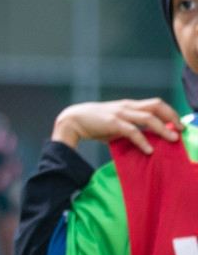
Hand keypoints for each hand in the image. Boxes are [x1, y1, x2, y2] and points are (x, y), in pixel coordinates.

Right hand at [51, 98, 180, 153]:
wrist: (72, 120)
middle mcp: (127, 106)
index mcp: (129, 105)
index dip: (170, 113)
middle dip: (172, 116)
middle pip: (156, 105)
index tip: (179, 124)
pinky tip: (149, 149)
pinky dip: (143, 140)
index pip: (155, 104)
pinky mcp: (112, 123)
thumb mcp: (115, 124)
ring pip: (148, 117)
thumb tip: (145, 140)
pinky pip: (132, 131)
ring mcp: (120, 113)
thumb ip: (130, 129)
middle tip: (181, 129)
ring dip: (163, 128)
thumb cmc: (94, 124)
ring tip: (172, 139)